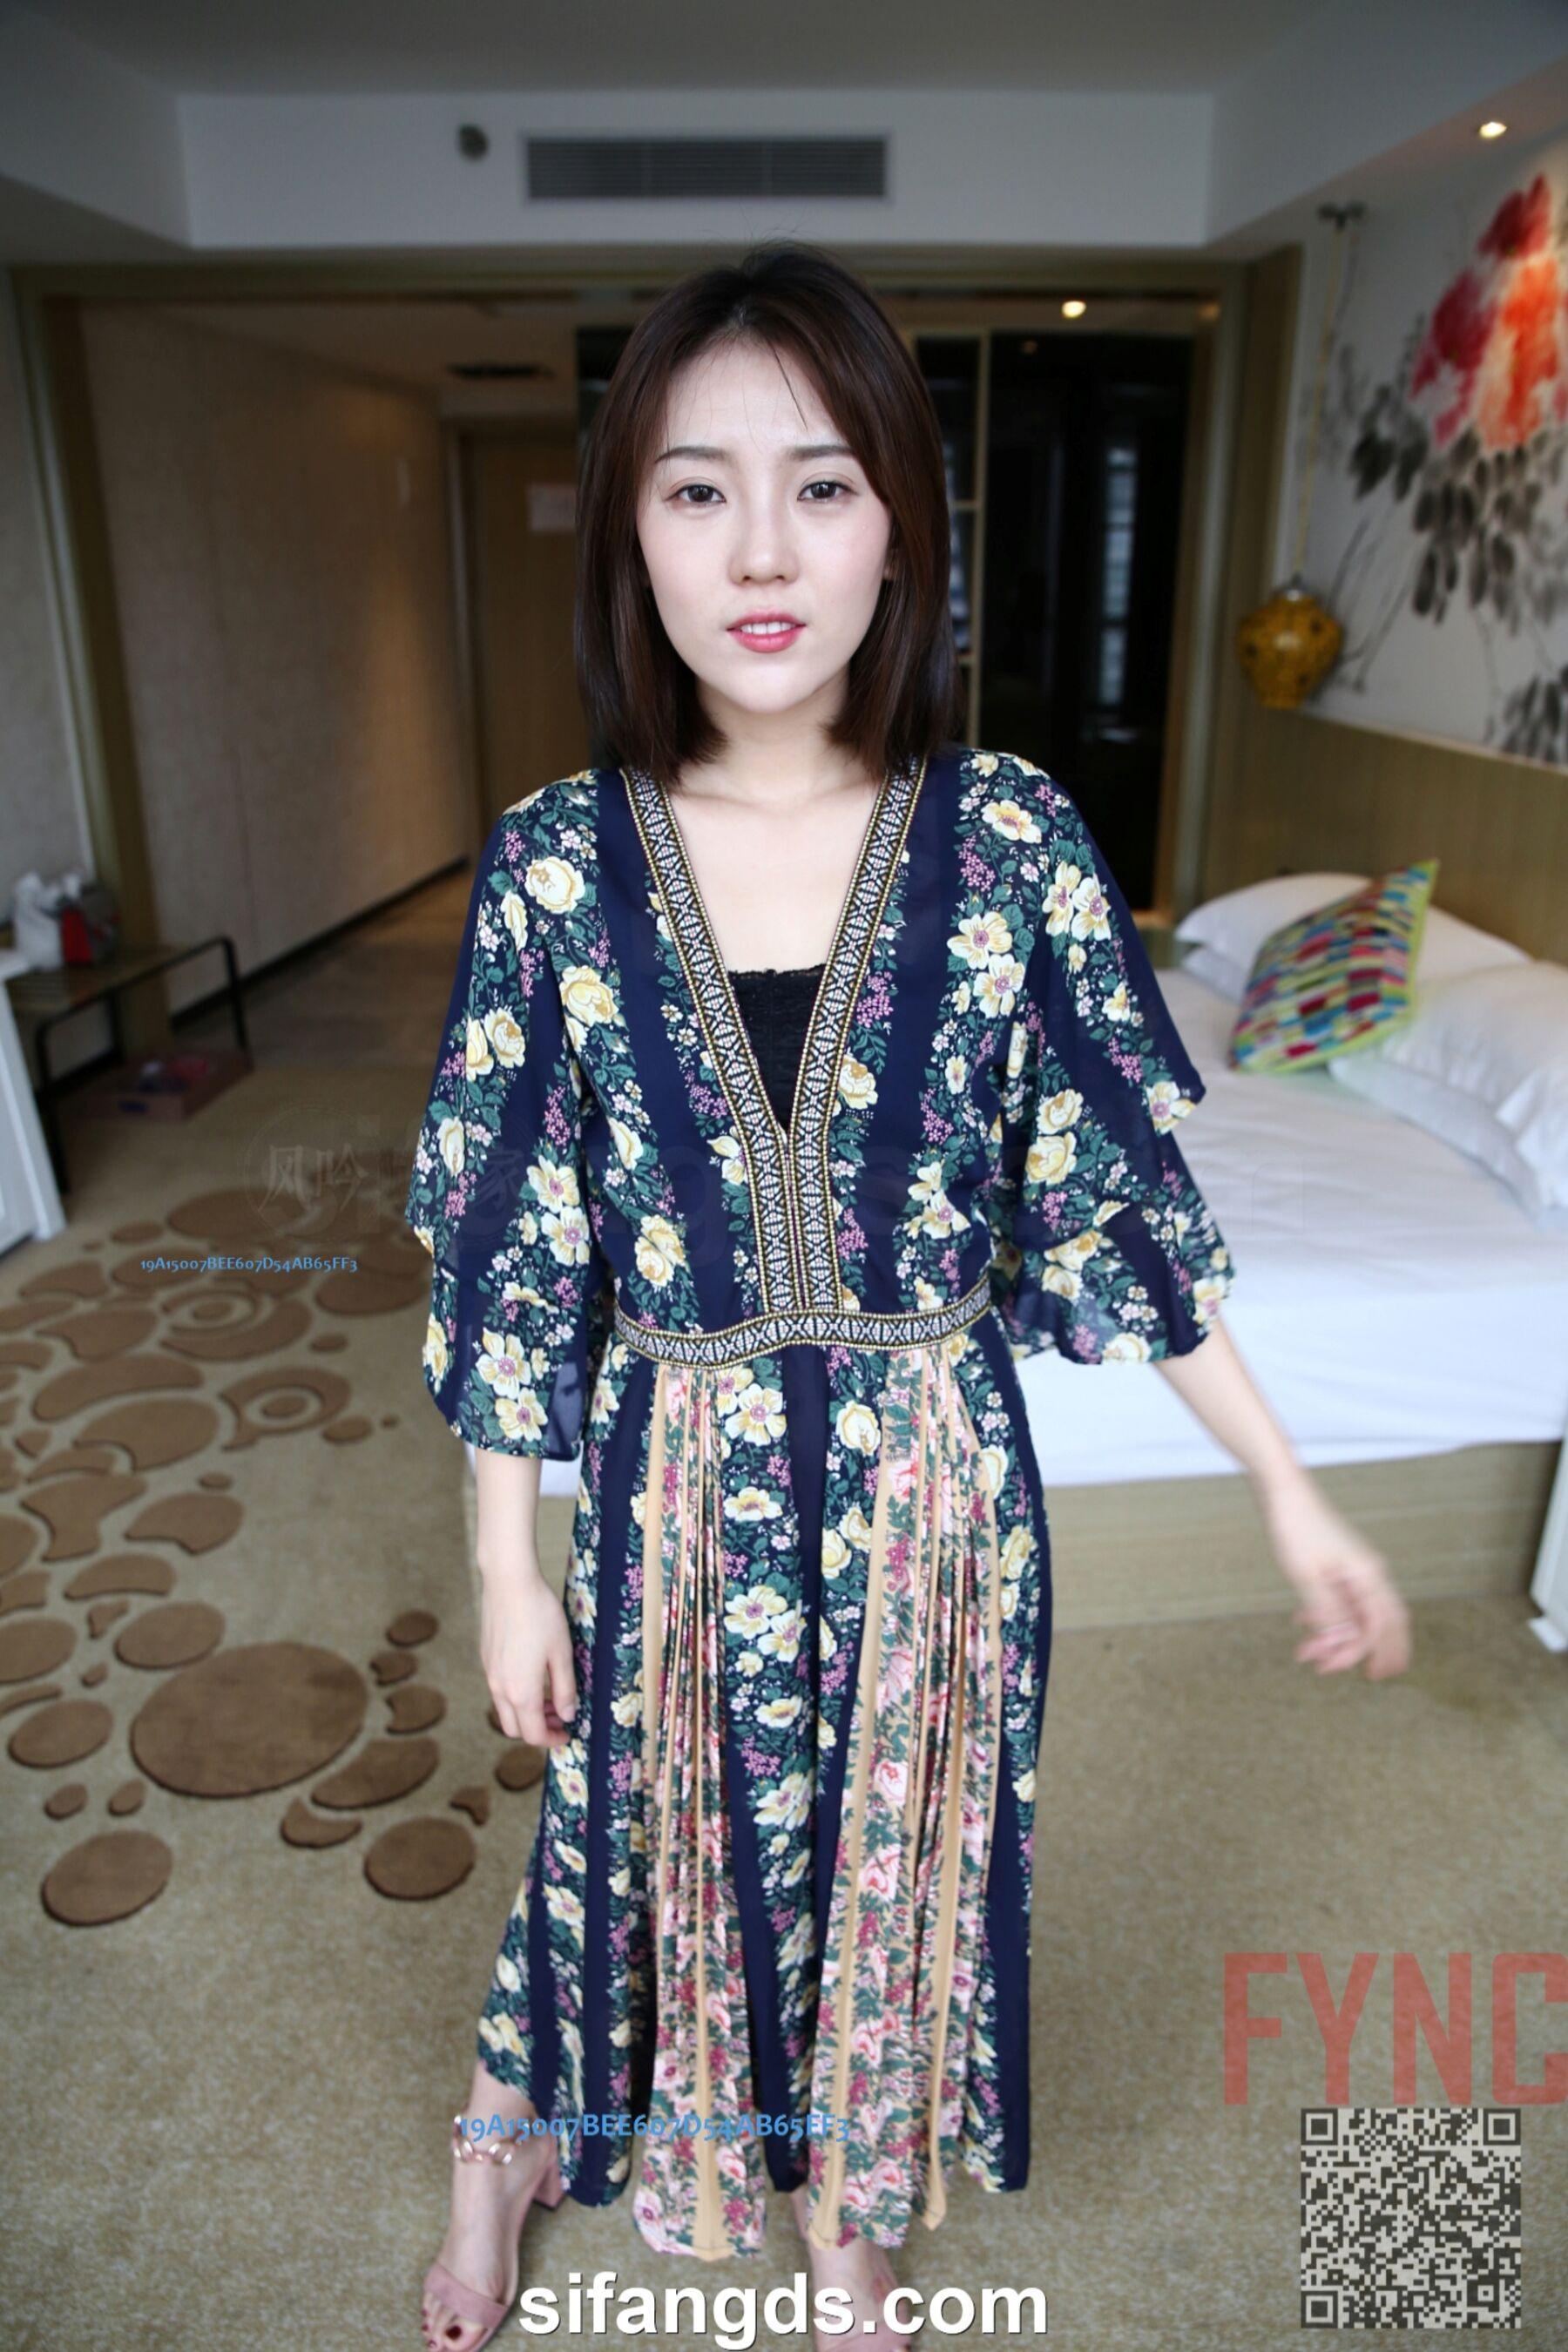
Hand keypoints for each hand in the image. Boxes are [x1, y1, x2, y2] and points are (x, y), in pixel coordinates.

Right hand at [478, 1564, 579, 1747]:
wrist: (509, 1584)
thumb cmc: (541, 1616)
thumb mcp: (562, 1653)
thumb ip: (565, 1689)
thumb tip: (568, 1715)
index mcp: (521, 1692)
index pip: (534, 1734)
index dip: (552, 1740)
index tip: (568, 1734)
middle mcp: (500, 1688)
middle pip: (514, 1728)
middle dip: (537, 1730)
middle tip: (560, 1718)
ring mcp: (489, 1674)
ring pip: (504, 1709)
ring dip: (526, 1712)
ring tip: (550, 1696)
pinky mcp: (486, 1659)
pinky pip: (499, 1690)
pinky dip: (515, 1695)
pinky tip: (533, 1675)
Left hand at [1257, 1468, 1410, 1680]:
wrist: (1282, 1490)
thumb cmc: (1295, 1528)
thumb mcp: (1306, 1576)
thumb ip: (1328, 1612)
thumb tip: (1342, 1645)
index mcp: (1369, 1575)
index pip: (1378, 1626)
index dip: (1359, 1652)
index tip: (1330, 1668)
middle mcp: (1370, 1572)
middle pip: (1386, 1621)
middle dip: (1375, 1650)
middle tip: (1372, 1676)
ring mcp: (1356, 1567)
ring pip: (1360, 1610)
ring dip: (1340, 1634)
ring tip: (1309, 1653)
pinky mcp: (1340, 1563)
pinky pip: (1343, 1597)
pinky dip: (1328, 1614)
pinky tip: (1302, 1622)